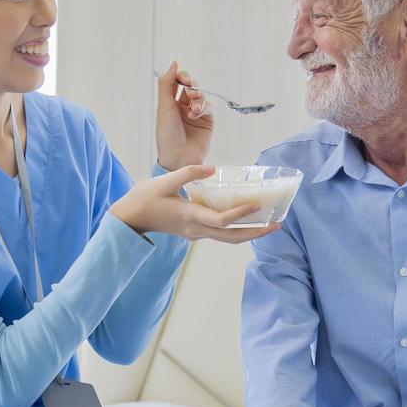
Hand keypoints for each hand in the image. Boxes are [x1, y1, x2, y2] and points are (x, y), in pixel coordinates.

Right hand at [110, 164, 279, 242]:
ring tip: (269, 224)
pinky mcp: (194, 231)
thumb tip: (213, 168)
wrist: (128, 219)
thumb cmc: (143, 198)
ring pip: (227, 238)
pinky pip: (220, 233)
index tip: (258, 204)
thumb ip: (188, 173)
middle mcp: (196, 229)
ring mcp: (195, 233)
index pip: (221, 220)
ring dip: (249, 233)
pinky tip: (247, 218)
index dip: (241, 213)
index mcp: (189, 216)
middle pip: (232, 237)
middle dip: (256, 233)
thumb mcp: (163, 181)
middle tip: (277, 224)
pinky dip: (236, 228)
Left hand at [155, 60, 211, 170]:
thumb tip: (173, 63)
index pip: (176, 82)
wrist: (179, 157)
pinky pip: (208, 106)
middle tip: (189, 87)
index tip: (182, 78)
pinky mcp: (207, 121)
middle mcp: (182, 107)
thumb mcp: (164, 107)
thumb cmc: (167, 136)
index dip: (180, 77)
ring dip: (197, 98)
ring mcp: (195, 114)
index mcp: (169, 103)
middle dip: (191, 85)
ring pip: (200, 95)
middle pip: (190, 86)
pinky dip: (203, 108)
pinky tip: (195, 115)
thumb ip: (167, 83)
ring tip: (192, 109)